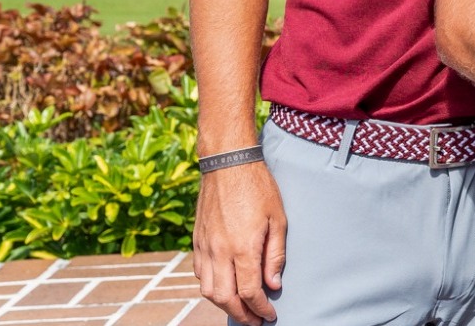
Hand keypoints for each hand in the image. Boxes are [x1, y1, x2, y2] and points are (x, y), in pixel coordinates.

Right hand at [192, 162, 287, 324]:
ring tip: (241, 309)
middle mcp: (219, 252)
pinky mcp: (197, 241)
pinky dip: (211, 287)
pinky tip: (225, 287)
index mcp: (242, 248)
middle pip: (225, 298)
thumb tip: (273, 285)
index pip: (249, 292)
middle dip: (241, 315)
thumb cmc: (258, 187)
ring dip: (224, 305)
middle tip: (255, 321)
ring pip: (208, 290)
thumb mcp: (278, 219)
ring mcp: (204, 247)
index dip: (260, 308)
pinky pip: (200, 274)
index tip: (270, 315)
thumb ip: (275, 255)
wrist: (227, 163)